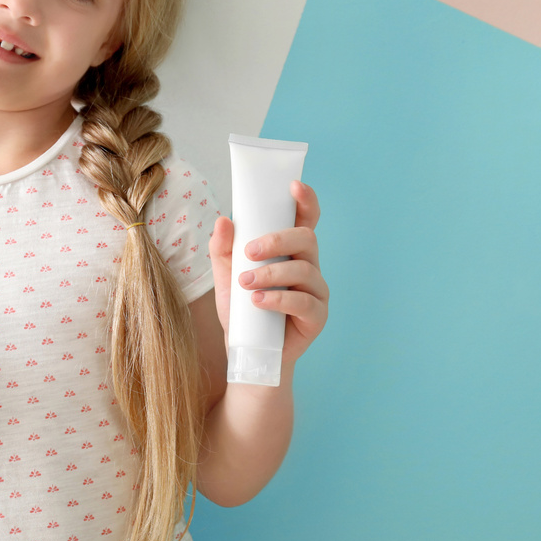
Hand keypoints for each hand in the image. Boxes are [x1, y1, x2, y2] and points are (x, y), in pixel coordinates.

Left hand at [210, 180, 328, 366]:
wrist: (248, 354)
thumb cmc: (242, 312)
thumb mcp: (225, 277)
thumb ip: (222, 249)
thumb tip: (224, 220)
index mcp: (291, 252)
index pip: (305, 219)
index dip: (305, 200)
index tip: (294, 186)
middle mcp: (309, 267)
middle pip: (306, 238)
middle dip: (277, 240)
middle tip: (249, 252)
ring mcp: (317, 292)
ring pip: (304, 271)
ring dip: (271, 274)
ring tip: (246, 284)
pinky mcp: (317, 317)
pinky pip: (304, 302)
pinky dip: (279, 299)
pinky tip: (258, 301)